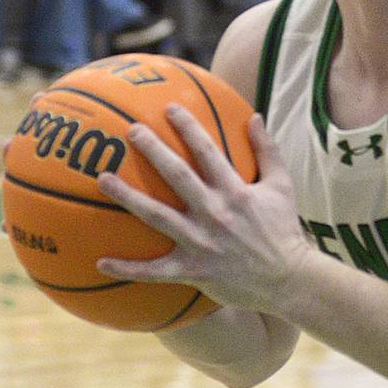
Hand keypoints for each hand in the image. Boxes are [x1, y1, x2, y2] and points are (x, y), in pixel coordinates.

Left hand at [96, 107, 312, 316]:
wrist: (287, 278)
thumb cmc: (283, 229)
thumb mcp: (282, 186)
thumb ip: (267, 151)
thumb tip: (254, 116)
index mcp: (236, 191)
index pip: (208, 152)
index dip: (189, 128)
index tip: (169, 108)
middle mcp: (215, 213)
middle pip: (177, 176)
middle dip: (154, 150)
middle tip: (132, 131)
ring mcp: (201, 242)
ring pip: (157, 216)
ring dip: (128, 197)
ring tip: (103, 179)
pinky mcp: (193, 270)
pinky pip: (154, 271)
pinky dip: (127, 268)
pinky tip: (100, 261)